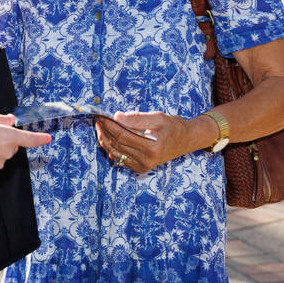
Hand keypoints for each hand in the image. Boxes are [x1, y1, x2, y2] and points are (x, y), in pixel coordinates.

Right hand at [0, 114, 50, 175]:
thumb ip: (2, 119)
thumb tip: (11, 120)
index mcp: (9, 136)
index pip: (30, 139)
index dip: (40, 138)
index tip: (48, 138)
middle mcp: (7, 151)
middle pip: (12, 146)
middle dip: (4, 141)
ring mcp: (0, 163)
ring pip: (2, 155)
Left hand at [95, 111, 211, 172]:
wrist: (185, 141)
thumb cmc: (172, 126)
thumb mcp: (158, 117)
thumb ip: (137, 118)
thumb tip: (117, 117)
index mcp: (152, 148)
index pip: (122, 135)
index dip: (109, 124)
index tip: (101, 114)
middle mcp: (146, 160)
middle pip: (117, 143)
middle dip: (105, 129)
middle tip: (98, 118)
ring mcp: (142, 166)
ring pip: (115, 151)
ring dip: (104, 138)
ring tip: (99, 126)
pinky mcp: (140, 169)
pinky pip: (119, 157)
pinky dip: (111, 147)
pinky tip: (106, 136)